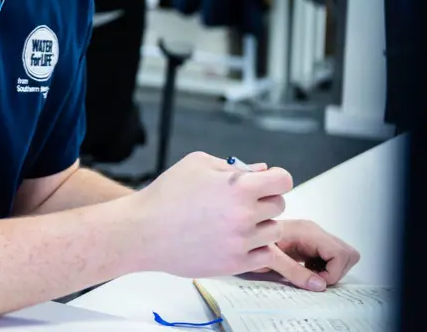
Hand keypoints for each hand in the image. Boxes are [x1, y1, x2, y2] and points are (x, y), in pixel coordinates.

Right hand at [132, 152, 292, 278]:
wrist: (143, 231)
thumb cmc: (166, 194)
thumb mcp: (196, 164)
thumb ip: (233, 165)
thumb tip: (261, 171)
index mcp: (238, 186)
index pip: (283, 181)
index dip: (277, 179)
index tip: (268, 183)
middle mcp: (244, 214)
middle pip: (279, 205)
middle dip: (264, 200)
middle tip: (242, 202)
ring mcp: (241, 241)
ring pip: (274, 231)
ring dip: (261, 225)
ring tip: (237, 222)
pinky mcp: (235, 264)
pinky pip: (265, 255)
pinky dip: (256, 247)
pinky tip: (237, 240)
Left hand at [251, 219, 360, 290]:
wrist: (237, 236)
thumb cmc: (250, 244)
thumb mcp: (271, 259)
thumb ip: (295, 271)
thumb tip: (320, 285)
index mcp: (308, 232)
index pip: (341, 253)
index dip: (333, 272)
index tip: (316, 280)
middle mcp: (314, 232)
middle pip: (348, 254)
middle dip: (336, 271)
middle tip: (314, 278)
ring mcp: (314, 237)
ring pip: (342, 256)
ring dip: (331, 270)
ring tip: (309, 273)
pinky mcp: (310, 244)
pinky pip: (330, 258)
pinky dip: (324, 268)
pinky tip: (306, 269)